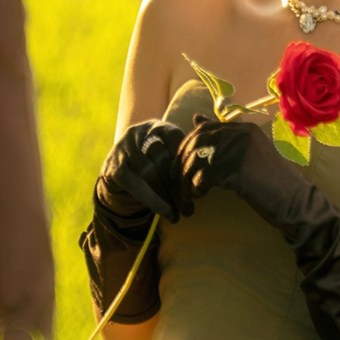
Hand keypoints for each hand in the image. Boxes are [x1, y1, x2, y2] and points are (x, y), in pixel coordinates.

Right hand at [81, 119, 186, 325]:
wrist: (116, 178)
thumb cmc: (153, 167)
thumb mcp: (170, 155)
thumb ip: (191, 153)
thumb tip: (225, 158)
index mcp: (156, 126)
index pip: (176, 139)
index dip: (190, 159)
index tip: (204, 180)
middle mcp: (138, 133)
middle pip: (164, 157)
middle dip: (180, 183)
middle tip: (195, 203)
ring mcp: (123, 149)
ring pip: (151, 172)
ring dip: (169, 195)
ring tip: (184, 213)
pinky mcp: (114, 169)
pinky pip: (136, 185)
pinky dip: (153, 200)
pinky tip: (167, 213)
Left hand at [177, 114, 308, 228]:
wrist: (296, 202)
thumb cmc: (272, 181)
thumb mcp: (249, 153)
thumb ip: (224, 138)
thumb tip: (195, 118)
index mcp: (244, 128)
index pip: (204, 128)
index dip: (188, 146)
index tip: (183, 163)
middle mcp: (240, 134)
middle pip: (196, 142)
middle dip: (182, 162)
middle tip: (178, 179)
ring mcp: (238, 150)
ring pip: (196, 160)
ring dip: (186, 178)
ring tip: (189, 192)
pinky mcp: (235, 170)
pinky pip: (202, 176)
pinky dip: (195, 187)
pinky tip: (199, 196)